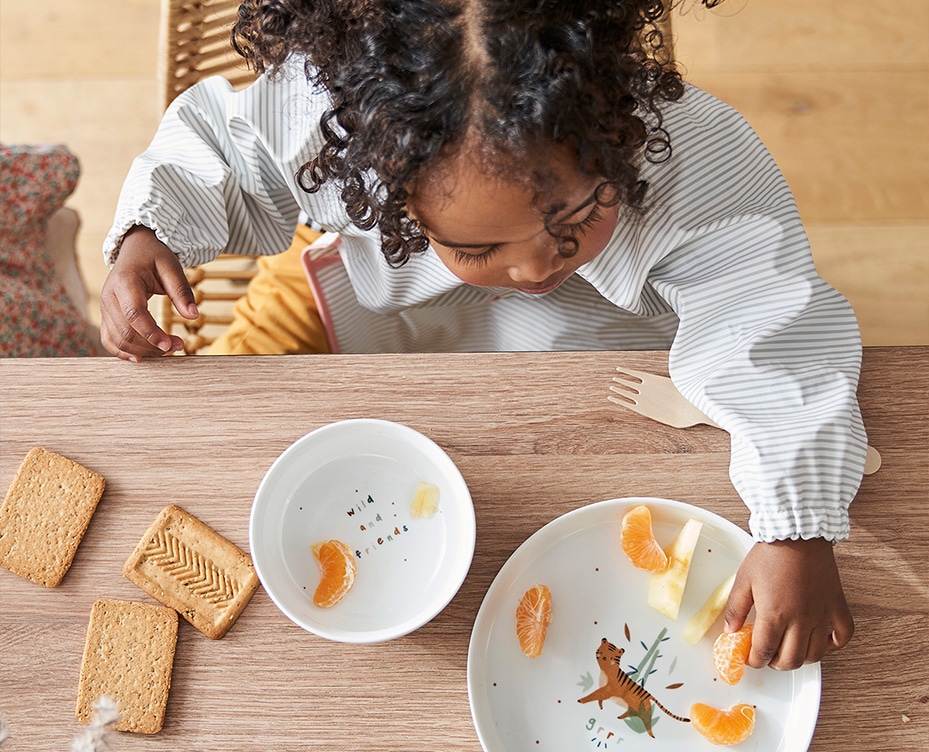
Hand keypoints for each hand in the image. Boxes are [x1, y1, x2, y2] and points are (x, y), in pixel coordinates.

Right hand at [99, 226, 197, 360]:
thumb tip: (193, 316)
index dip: (151, 333)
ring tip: (167, 350)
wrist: (135, 250)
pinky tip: (142, 357)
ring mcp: (105, 308)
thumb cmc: (154, 257)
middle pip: (125, 332)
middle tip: (179, 346)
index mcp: (124, 282)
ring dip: (142, 351)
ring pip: (117, 340)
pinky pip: (109, 340)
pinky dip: (123, 352)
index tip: (171, 345)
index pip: (134, 314)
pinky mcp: (106, 316)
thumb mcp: (172, 267)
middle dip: (152, 345)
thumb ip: (181, 291)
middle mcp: (109, 297)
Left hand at [723, 537, 853, 669]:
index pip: (764, 651)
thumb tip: (730, 630)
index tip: (749, 658)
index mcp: (774, 614)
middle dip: (775, 663)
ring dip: (800, 659)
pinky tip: (822, 641)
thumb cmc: (770, 554)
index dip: (754, 660)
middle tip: (767, 657)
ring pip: (815, 654)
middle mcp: (801, 619)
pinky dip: (834, 645)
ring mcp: (821, 614)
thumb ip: (735, 609)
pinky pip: (843, 635)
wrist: (796, 534)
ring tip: (789, 651)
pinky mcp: (837, 605)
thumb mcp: (743, 580)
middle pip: (790, 659)